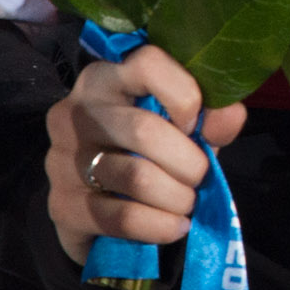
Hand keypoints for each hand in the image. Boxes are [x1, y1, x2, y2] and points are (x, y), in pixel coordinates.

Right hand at [43, 45, 243, 263]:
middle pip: (144, 130)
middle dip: (189, 161)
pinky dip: (159, 225)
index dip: (185, 95)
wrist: (103, 204)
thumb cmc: (153, 149)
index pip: (147, 63)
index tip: (196, 124)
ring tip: (188, 201)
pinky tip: (175, 226)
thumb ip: (212, 114)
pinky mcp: (61, 205)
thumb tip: (228, 116)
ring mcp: (61, 160)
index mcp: (105, 78)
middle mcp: (74, 112)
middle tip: (201, 176)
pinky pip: (120, 217)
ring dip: (177, 196)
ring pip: (135, 177)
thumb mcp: (185, 125)